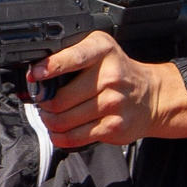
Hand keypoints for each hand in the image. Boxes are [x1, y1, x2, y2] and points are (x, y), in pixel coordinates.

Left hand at [27, 33, 186, 148]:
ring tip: (49, 117)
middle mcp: (110, 77)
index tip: (35, 75)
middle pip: (60, 98)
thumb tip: (39, 71)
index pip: (73, 58)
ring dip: (49, 122)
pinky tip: (58, 132)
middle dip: (44, 104)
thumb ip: (73, 52)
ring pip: (64, 120)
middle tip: (43, 103)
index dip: (50, 67)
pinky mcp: (112, 127)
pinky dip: (59, 137)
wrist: (151, 96)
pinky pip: (75, 137)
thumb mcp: (101, 49)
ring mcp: (112, 104)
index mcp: (103, 51)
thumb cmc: (119, 72)